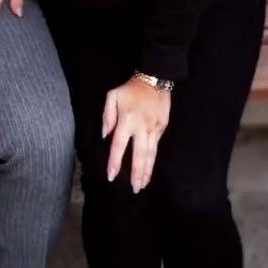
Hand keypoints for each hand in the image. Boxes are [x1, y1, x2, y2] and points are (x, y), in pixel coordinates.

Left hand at [102, 77, 170, 192]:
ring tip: (143, 185)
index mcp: (127, 120)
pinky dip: (153, 160)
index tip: (111, 176)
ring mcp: (154, 129)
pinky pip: (156, 148)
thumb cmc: (130, 89)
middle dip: (137, 173)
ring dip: (147, 171)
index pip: (119, 145)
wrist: (155, 79)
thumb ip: (107, 116)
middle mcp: (141, 127)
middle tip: (135, 189)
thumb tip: (105, 135)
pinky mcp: (162, 128)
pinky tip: (149, 170)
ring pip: (151, 154)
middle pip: (139, 155)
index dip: (115, 161)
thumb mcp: (112, 96)